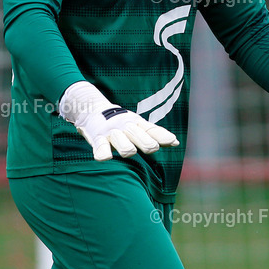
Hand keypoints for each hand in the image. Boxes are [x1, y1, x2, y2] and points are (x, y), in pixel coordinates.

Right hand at [59, 81, 178, 160]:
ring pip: (121, 142)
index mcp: (137, 124)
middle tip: (152, 148)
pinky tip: (106, 158)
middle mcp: (126, 127)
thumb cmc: (121, 123)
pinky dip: (102, 153)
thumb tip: (176, 143)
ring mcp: (111, 133)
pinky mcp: (97, 138)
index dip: (162, 136)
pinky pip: (100, 148)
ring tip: (129, 151)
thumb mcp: (138, 125)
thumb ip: (155, 134)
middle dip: (146, 142)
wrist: (92, 110)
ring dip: (126, 147)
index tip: (172, 142)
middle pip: (138, 135)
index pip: (152, 130)